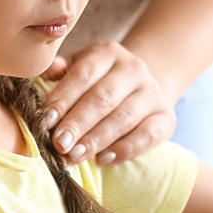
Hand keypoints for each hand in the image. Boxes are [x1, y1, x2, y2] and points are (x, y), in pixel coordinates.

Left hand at [40, 41, 175, 165]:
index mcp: (108, 53)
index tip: (46, 120)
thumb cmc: (98, 82)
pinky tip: (103, 159)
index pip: (83, 74)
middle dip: (78, 123)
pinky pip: (147, 135)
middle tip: (59, 143)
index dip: (63, 98)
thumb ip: (61, 71)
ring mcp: (153, 92)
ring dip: (96, 139)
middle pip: (103, 97)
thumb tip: (47, 71)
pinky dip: (124, 149)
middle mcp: (134, 69)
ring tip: (75, 155)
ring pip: (123, 118)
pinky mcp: (166, 117)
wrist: (139, 88)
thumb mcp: (79, 68)